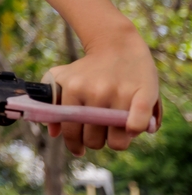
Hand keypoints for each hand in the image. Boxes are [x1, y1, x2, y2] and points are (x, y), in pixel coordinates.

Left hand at [45, 24, 158, 155]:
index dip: (75, 145)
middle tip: (100, 131)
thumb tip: (52, 133)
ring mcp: (119, 93)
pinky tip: (131, 128)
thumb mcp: (62, 79)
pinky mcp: (143, 94)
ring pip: (117, 141)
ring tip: (115, 130)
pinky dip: (135, 131)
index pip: (71, 132)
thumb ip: (52, 104)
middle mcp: (95, 91)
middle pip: (95, 140)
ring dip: (116, 141)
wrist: (116, 44)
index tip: (79, 149)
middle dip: (96, 141)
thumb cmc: (87, 69)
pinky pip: (137, 125)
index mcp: (73, 89)